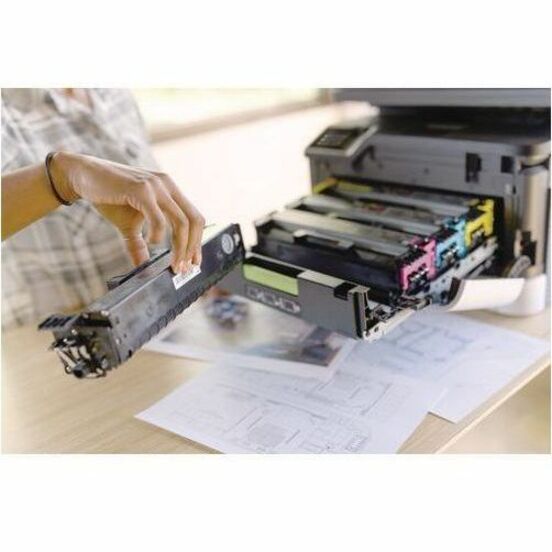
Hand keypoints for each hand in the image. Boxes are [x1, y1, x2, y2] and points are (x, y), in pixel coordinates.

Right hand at [49, 152, 204, 271]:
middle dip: (191, 248)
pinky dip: (158, 235)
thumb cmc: (108, 198)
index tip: (193, 262)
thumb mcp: (129, 225)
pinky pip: (158, 218)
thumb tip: (143, 266)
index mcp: (170, 191)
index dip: (197, 242)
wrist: (82, 176)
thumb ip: (139, 244)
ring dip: (180, 247)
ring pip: (181, 221)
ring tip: (172, 263)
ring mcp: (156, 186)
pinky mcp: (141, 190)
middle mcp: (168, 186)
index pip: (195, 217)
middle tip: (183, 268)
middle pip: (194, 220)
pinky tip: (151, 243)